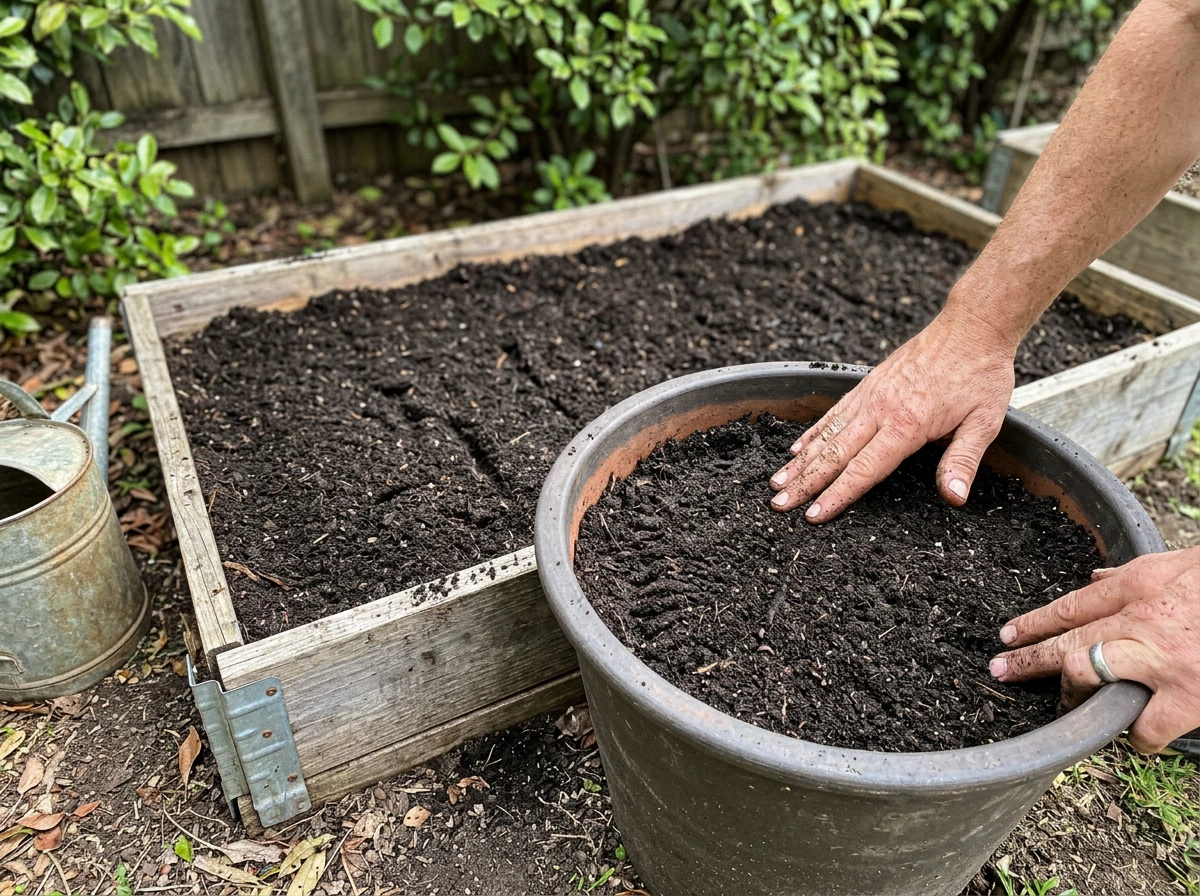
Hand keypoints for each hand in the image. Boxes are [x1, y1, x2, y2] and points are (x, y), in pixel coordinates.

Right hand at [769, 307, 1016, 521]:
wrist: (971, 326)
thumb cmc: (980, 374)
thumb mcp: (984, 422)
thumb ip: (963, 461)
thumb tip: (954, 498)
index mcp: (906, 425)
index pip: (863, 470)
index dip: (836, 495)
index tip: (812, 514)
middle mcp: (879, 410)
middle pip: (833, 455)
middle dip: (804, 482)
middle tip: (778, 504)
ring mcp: (869, 395)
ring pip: (826, 434)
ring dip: (799, 461)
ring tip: (776, 481)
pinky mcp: (867, 384)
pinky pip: (833, 413)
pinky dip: (812, 433)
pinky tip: (797, 448)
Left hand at [990, 548, 1199, 752]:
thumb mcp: (1177, 562)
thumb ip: (1132, 572)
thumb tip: (1096, 577)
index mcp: (1139, 586)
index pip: (1070, 606)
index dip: (1033, 623)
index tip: (1006, 636)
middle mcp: (1141, 621)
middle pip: (1067, 641)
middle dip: (1028, 659)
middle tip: (1001, 671)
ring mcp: (1161, 659)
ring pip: (1087, 674)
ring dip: (1070, 694)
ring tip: (1062, 705)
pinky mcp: (1188, 695)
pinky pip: (1145, 727)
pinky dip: (1137, 737)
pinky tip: (1134, 737)